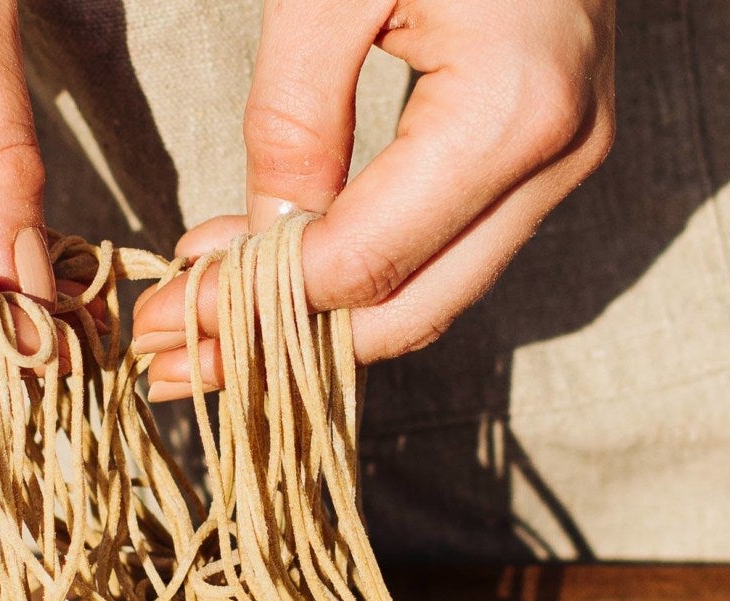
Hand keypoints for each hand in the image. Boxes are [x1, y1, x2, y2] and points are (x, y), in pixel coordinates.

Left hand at [131, 0, 614, 400]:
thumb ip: (294, 114)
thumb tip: (257, 245)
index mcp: (511, 113)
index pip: (364, 262)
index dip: (253, 308)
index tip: (161, 328)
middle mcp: (558, 156)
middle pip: (409, 310)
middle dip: (278, 349)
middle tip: (168, 358)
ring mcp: (567, 157)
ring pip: (435, 292)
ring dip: (317, 322)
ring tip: (205, 325)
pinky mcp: (551, 146)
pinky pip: (451, 246)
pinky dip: (362, 274)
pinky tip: (275, 264)